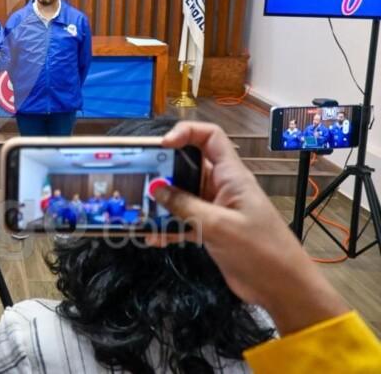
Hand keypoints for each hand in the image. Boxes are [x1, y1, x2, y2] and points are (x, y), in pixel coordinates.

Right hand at [148, 121, 348, 334]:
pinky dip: (168, 226)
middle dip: (163, 170)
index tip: (161, 146)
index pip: (210, 137)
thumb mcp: (219, 225)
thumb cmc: (259, 250)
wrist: (282, 288)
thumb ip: (185, 206)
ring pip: (181, 195)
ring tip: (140, 211)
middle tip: (138, 179)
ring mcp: (215, 209)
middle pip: (188, 165)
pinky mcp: (211, 230)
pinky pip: (183, 220)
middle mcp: (222, 187)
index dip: (185, 133)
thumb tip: (155, 188)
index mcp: (231, 175)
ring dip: (161, 203)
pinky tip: (153, 237)